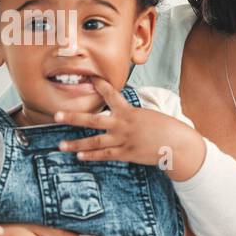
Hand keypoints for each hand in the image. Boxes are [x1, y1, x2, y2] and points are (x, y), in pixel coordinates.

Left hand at [55, 78, 205, 181]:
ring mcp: (123, 140)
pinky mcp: (127, 154)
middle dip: (73, 117)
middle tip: (57, 115)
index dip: (99, 85)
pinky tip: (80, 157)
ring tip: (61, 145)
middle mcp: (123, 125)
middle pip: (93, 120)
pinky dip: (92, 156)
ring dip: (76, 144)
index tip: (89, 78)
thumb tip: (121, 114)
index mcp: (129, 112)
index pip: (111, 94)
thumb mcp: (148, 116)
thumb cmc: (166, 128)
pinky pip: (105, 155)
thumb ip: (132, 115)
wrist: (178, 145)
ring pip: (94, 142)